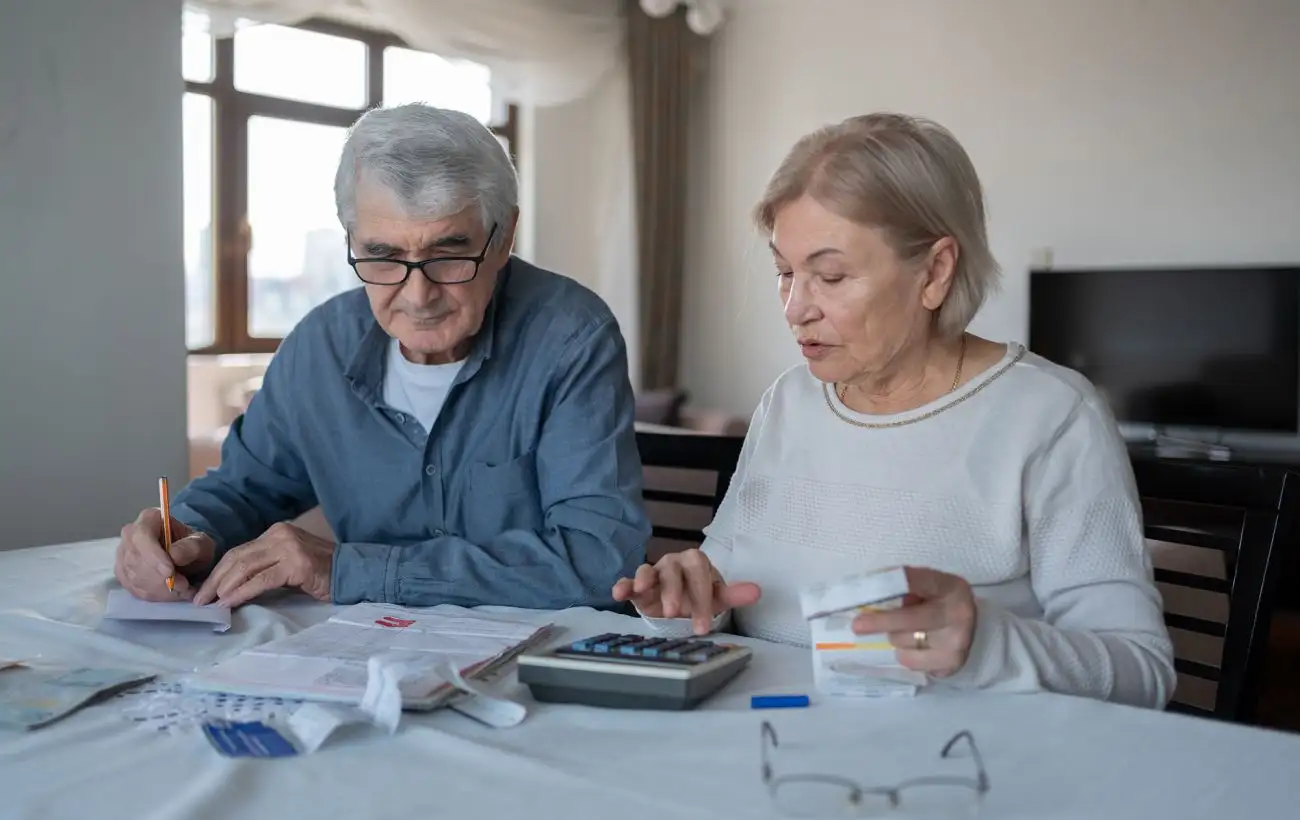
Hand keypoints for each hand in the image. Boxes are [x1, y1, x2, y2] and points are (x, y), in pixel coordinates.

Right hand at [114, 508, 215, 601]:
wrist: (186, 554)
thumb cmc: (193, 545)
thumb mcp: (202, 543)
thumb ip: (191, 546)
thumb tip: (173, 555)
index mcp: (149, 519)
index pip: (142, 536)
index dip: (153, 556)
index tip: (170, 572)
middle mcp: (130, 534)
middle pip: (136, 560)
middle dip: (160, 579)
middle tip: (184, 586)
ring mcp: (123, 554)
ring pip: (134, 576)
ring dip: (159, 589)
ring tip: (183, 590)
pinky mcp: (122, 573)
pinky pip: (133, 588)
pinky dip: (154, 595)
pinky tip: (171, 594)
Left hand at [193, 522, 333, 607]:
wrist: (353, 572)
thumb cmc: (322, 573)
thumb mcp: (288, 565)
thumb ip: (264, 568)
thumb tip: (231, 588)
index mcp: (276, 532)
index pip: (238, 551)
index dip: (217, 572)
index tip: (203, 591)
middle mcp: (279, 534)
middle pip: (237, 557)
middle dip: (215, 580)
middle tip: (199, 600)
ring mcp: (288, 547)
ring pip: (245, 566)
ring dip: (224, 587)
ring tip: (211, 603)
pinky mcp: (295, 563)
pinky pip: (261, 579)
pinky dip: (242, 592)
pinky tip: (231, 602)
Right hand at [611, 549, 761, 634]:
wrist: (679, 602)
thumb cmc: (698, 596)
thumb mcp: (716, 597)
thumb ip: (734, 594)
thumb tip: (757, 591)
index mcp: (696, 562)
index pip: (700, 574)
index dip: (701, 597)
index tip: (703, 624)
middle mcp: (674, 563)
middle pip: (674, 571)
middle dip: (675, 592)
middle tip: (675, 614)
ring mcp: (654, 572)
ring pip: (650, 571)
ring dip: (647, 581)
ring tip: (644, 592)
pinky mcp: (637, 585)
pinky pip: (629, 581)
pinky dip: (623, 584)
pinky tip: (618, 593)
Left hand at [850, 566, 976, 677]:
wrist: (970, 626)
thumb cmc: (938, 602)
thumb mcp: (927, 586)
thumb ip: (903, 587)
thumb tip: (867, 596)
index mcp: (951, 587)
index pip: (917, 582)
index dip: (892, 585)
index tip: (868, 592)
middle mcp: (959, 614)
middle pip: (912, 619)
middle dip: (882, 622)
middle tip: (857, 625)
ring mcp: (959, 642)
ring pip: (907, 643)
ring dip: (896, 638)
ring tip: (903, 633)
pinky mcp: (953, 665)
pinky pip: (913, 663)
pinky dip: (907, 655)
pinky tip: (914, 648)